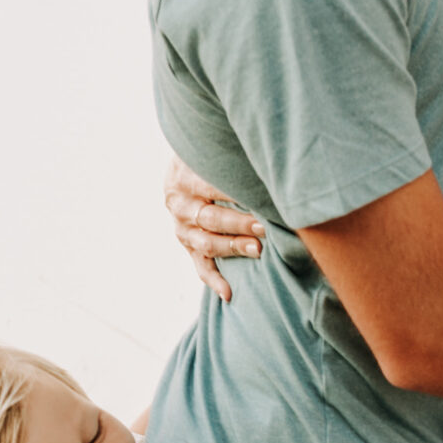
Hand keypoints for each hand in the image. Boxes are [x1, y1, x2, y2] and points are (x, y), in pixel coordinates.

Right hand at [164, 155, 265, 302]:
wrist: (183, 166)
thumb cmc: (207, 156)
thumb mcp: (211, 149)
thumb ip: (228, 157)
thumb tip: (264, 161)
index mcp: (183, 178)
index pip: (209, 188)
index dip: (235, 194)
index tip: (261, 197)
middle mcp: (179, 205)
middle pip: (210, 219)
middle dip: (239, 224)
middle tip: (264, 227)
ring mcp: (181, 228)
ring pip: (206, 244)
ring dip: (232, 248)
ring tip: (258, 250)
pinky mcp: (188, 245)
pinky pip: (200, 267)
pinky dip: (214, 281)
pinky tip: (229, 293)